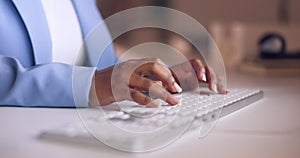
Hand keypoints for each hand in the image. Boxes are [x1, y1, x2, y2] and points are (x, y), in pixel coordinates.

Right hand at [93, 58, 226, 106]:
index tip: (177, 83)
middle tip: (178, 89)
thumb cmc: (114, 80)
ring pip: (147, 83)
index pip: (156, 63)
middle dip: (169, 78)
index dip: (168, 72)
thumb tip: (163, 84)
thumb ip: (145, 76)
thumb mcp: (130, 74)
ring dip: (163, 92)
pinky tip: (154, 105)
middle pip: (154, 68)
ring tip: (173, 101)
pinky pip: (134, 94)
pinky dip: (146, 100)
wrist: (92, 84)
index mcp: (135, 63)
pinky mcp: (118, 91)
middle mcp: (131, 68)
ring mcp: (124, 79)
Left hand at [170, 58, 227, 93]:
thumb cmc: (167, 80)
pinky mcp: (202, 83)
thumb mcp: (169, 79)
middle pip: (207, 69)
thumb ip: (175, 80)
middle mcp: (195, 69)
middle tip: (212, 88)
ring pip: (211, 76)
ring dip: (217, 83)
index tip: (201, 78)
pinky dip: (218, 86)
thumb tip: (183, 84)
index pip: (196, 64)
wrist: (165, 83)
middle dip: (211, 79)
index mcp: (186, 65)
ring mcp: (200, 76)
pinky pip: (212, 83)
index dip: (200, 70)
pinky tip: (224, 91)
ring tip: (221, 90)